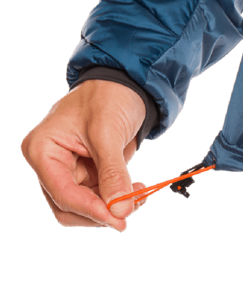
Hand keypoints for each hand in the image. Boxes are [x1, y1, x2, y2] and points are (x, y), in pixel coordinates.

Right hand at [21, 79, 146, 230]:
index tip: (117, 219)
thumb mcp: (108, 132)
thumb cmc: (108, 96)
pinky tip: (135, 191)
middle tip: (130, 212)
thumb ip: (113, 172)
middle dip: (101, 212)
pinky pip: (100, 195)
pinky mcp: (88, 171)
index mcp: (43, 149)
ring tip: (139, 197)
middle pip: (69, 206)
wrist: (125, 84)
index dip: (90, 209)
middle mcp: (51, 163)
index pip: (61, 192)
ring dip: (113, 207)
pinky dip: (117, 198)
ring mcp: (70, 169)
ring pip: (86, 205)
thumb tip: (121, 209)